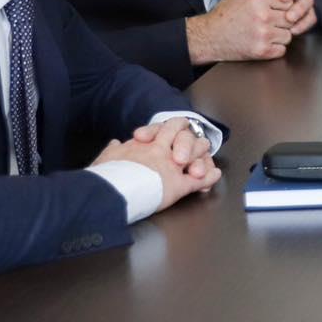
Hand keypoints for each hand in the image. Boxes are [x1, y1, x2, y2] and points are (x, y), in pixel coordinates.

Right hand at [93, 119, 222, 210]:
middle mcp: (161, 151)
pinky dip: (209, 178)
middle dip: (192, 140)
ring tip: (206, 159)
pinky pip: (199, 180)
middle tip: (198, 143)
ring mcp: (171, 167)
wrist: (110, 192)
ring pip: (196, 154)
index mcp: (144, 143)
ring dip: (203, 156)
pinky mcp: (178, 185)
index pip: (163, 129)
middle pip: (184, 136)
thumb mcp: (107, 157)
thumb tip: (116, 143)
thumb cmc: (106, 176)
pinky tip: (214, 176)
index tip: (173, 133)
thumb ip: (114, 150)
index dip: (171, 130)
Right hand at [186, 0, 294, 64]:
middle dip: (283, 22)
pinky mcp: (262, 51)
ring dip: (279, 36)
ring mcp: (263, 34)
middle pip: (290, 19)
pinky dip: (274, 49)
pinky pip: (282, 50)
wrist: (208, 37)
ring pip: (288, 35)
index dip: (282, 7)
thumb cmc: (225, 15)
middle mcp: (263, 16)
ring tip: (265, 33)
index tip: (275, 11)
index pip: (288, 1)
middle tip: (271, 24)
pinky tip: (263, 43)